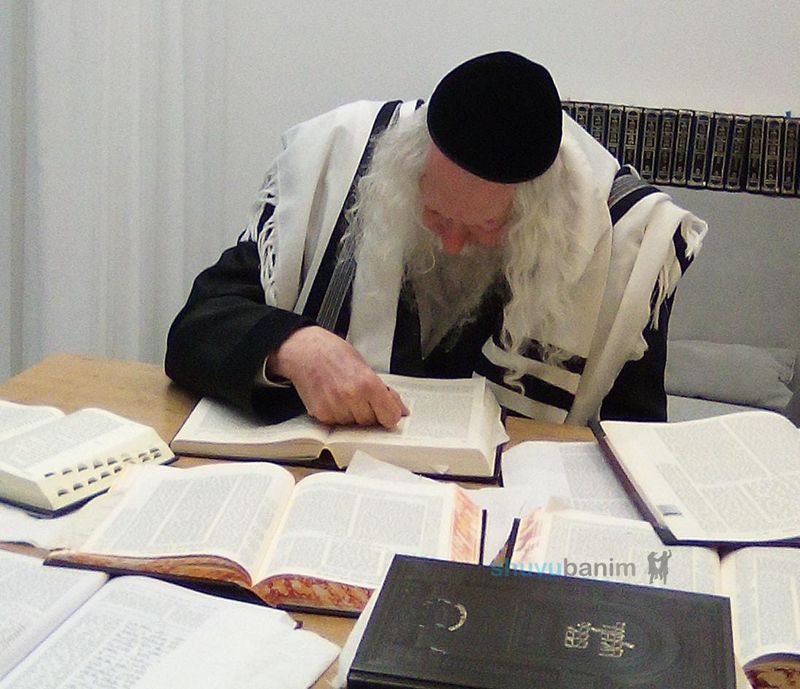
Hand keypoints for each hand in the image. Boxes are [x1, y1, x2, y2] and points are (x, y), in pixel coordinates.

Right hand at [267, 326, 409, 427]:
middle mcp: (351, 397)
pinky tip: (334, 398)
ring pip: (354, 425)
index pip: (390, 417)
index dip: (390, 414)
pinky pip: (338, 423)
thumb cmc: (333, 352)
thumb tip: (399, 409)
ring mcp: (334, 408)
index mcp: (367, 383)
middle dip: (370, 412)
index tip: (388, 411)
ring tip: (344, 394)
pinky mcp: (321, 414)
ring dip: (353, 414)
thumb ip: (383, 390)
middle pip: (371, 422)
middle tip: (361, 395)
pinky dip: (338, 415)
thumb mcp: (365, 366)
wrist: (304, 350)